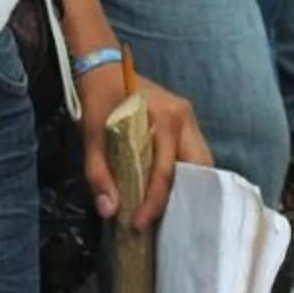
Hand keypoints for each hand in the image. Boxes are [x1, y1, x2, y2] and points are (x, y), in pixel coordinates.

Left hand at [78, 65, 212, 230]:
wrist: (102, 67)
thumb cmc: (98, 99)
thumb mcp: (92, 134)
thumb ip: (99, 173)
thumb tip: (110, 211)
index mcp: (164, 117)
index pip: (166, 170)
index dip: (154, 202)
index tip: (139, 224)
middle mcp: (184, 117)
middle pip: (199, 168)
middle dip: (189, 199)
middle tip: (168, 224)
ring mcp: (189, 119)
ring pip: (201, 163)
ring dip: (191, 189)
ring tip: (172, 214)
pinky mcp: (186, 123)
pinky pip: (194, 155)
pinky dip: (186, 176)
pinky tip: (173, 194)